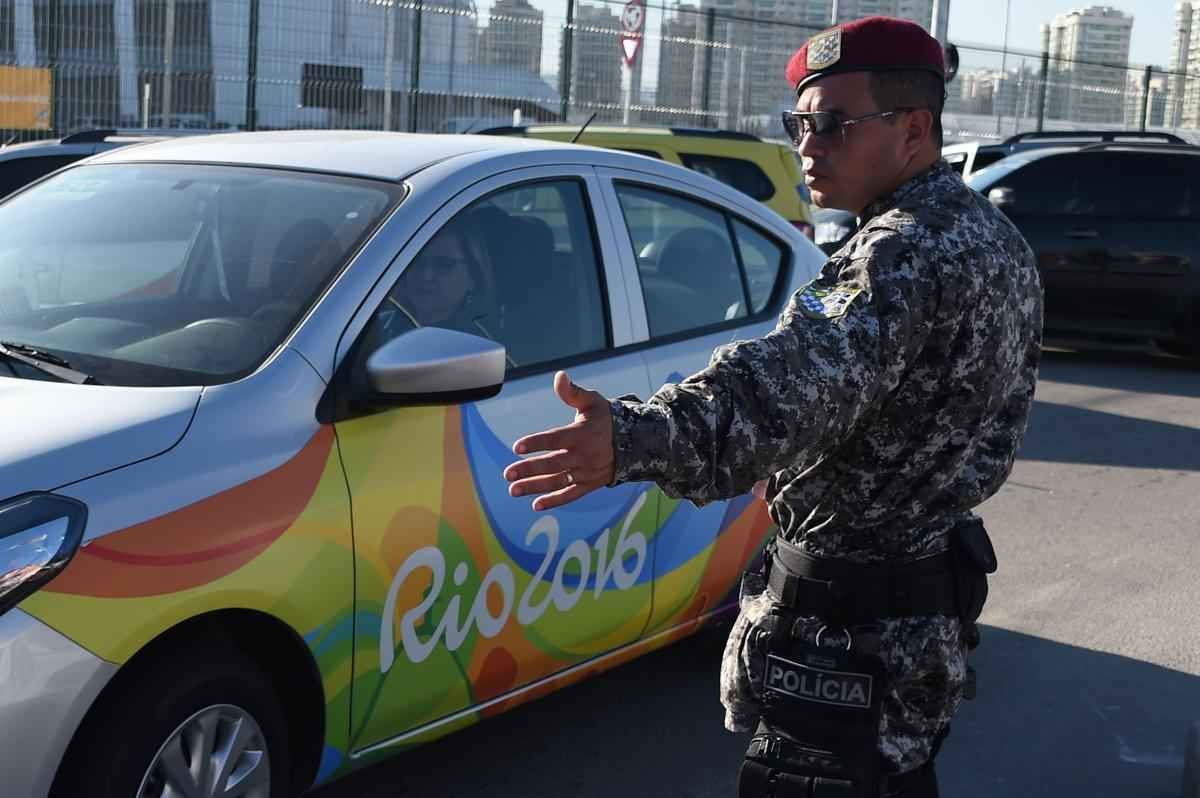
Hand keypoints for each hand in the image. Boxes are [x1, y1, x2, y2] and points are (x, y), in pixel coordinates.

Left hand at [503, 370, 615, 510]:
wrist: (635, 442)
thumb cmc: (607, 418)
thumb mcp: (592, 401)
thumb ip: (572, 392)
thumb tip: (559, 376)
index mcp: (581, 434)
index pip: (555, 439)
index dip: (536, 443)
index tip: (517, 447)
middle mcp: (583, 455)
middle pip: (553, 464)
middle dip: (529, 469)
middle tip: (508, 474)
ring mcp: (586, 472)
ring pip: (558, 481)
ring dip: (535, 486)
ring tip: (513, 490)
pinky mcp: (590, 484)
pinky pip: (571, 494)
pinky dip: (555, 501)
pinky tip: (536, 504)